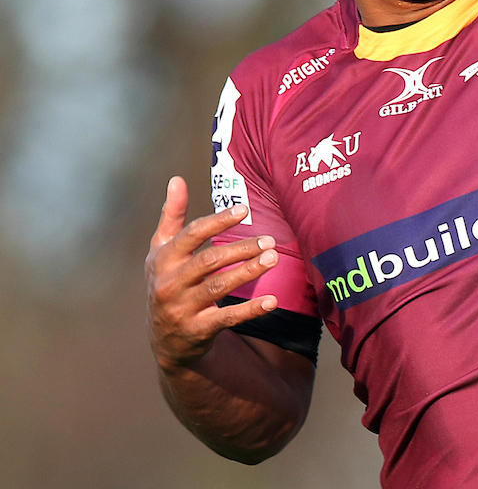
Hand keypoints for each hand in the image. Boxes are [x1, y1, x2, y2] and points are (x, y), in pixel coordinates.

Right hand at [146, 176, 278, 371]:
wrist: (165, 339)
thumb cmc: (168, 283)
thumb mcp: (162, 251)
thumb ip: (172, 216)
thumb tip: (176, 180)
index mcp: (162, 260)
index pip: (191, 235)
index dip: (218, 221)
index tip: (244, 210)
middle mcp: (169, 283)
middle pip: (208, 261)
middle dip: (240, 249)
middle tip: (269, 240)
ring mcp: (182, 308)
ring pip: (219, 287)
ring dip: (248, 272)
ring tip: (273, 258)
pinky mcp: (197, 330)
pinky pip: (227, 318)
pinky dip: (250, 310)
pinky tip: (272, 301)